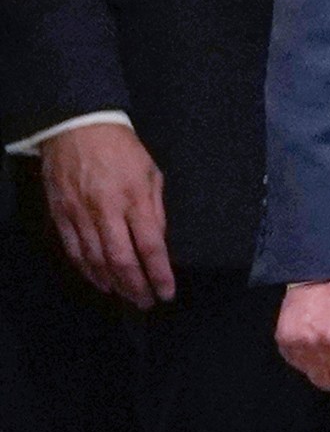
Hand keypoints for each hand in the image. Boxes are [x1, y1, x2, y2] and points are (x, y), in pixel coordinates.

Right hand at [39, 121, 174, 307]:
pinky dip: (87, 271)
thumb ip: (155, 209)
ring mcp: (79, 215)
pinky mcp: (60, 216)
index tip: (167, 292)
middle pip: (121, 260)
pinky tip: (99, 281)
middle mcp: (105, 211)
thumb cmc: (122, 149)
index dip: (159, 273)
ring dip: (112, 284)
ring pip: (95, 261)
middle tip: (145, 302)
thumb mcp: (151, 172)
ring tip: (126, 296)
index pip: (150, 245)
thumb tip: (158, 241)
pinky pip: (74, 251)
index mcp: (134, 198)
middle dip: (135, 286)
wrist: (76, 128)